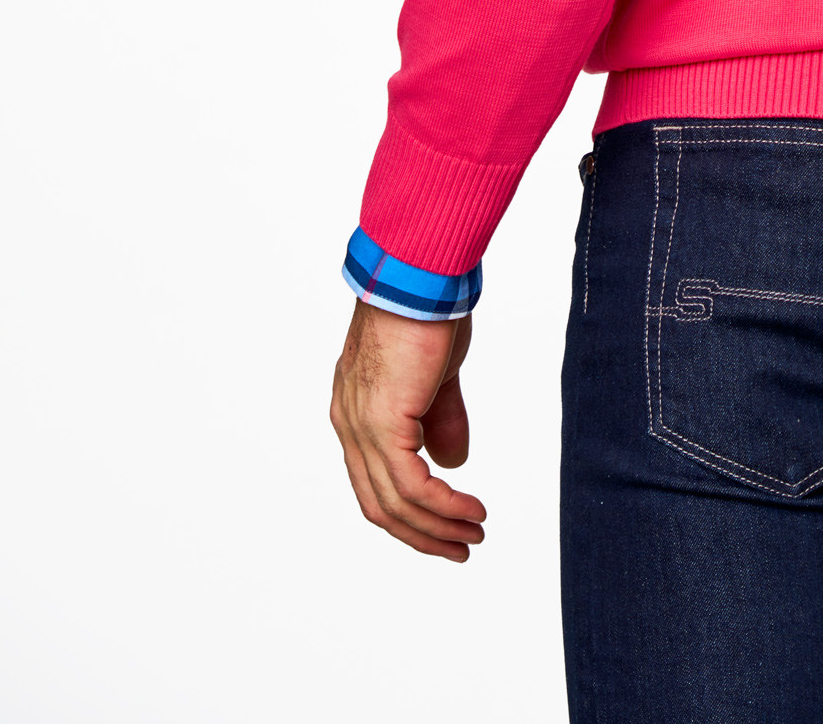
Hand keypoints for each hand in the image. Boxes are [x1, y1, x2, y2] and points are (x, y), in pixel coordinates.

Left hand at [330, 298, 486, 559]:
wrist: (420, 274)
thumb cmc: (428, 309)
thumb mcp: (436, 374)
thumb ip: (439, 417)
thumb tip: (452, 462)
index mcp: (356, 411)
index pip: (375, 480)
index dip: (409, 511)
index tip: (444, 526)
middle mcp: (349, 424)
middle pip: (379, 504)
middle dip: (421, 534)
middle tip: (459, 548)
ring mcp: (361, 427)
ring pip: (394, 503)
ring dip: (436, 527)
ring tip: (472, 536)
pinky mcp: (383, 424)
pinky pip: (412, 486)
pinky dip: (443, 506)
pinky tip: (470, 511)